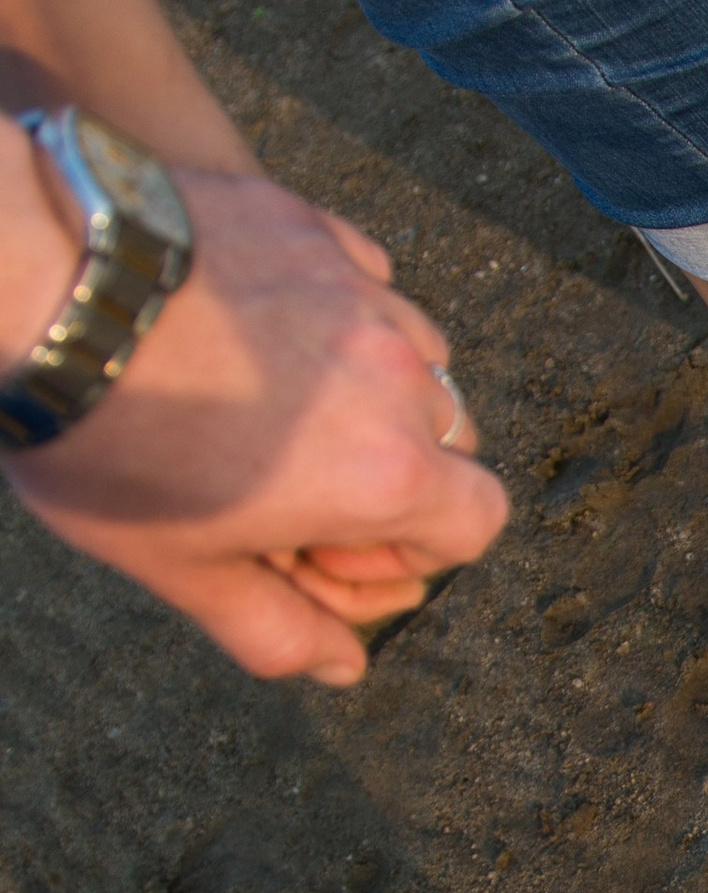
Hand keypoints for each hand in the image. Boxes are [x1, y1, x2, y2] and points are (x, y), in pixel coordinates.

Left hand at [0, 129, 507, 686]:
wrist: (46, 286)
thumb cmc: (105, 438)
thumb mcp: (179, 564)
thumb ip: (274, 628)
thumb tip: (342, 666)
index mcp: (382, 474)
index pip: (476, 523)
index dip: (413, 549)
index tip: (327, 544)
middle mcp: (397, 376)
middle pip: (448, 438)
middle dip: (393, 467)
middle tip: (291, 478)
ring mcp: (361, 291)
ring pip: (413, 352)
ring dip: (368, 384)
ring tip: (273, 398)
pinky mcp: (315, 227)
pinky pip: (364, 277)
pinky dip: (335, 309)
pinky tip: (257, 325)